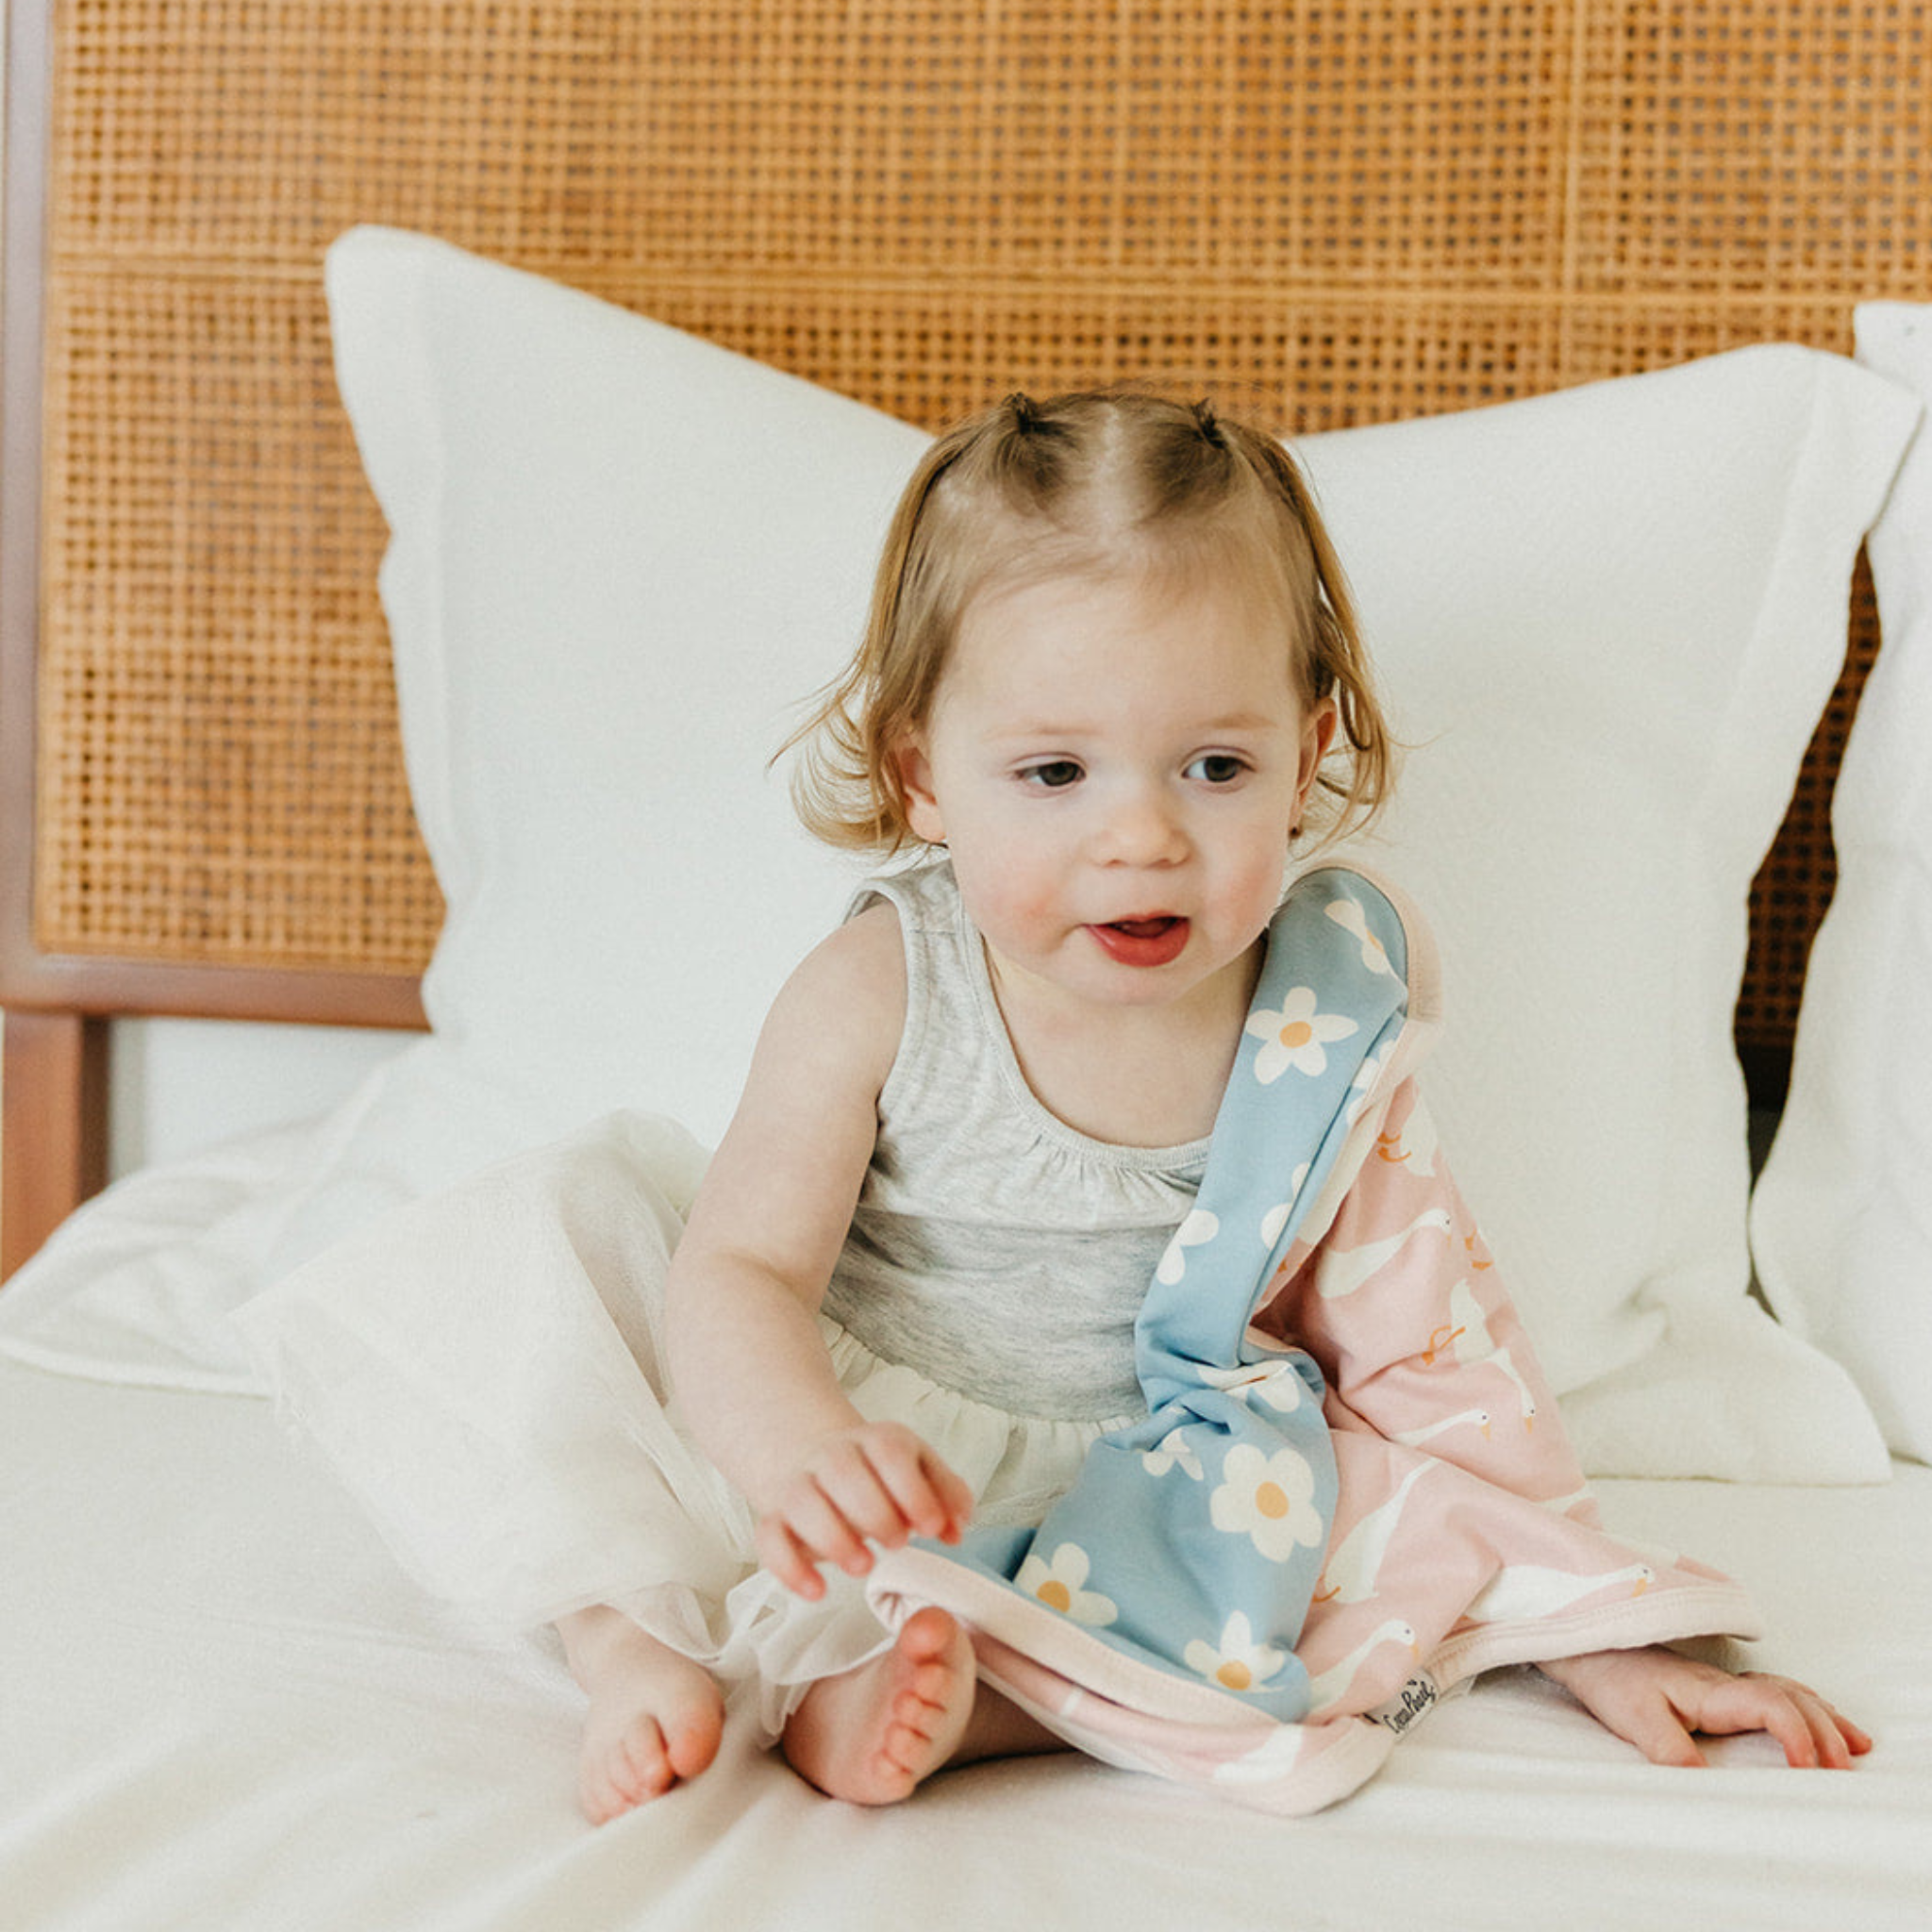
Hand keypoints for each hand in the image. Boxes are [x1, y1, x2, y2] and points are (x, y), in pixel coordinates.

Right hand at [754, 1422, 974, 1599]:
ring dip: (833, 1538)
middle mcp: (832, 1456)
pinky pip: (769, 1538)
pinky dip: (789, 1568)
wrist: (820, 1461)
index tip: (930, 1528)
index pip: (888, 1451)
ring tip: (863, 1566)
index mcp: (876, 1440)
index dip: (912, 1490)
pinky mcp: (775, 1519)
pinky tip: (817, 1590)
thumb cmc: (882, 1477)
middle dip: (875, 1513)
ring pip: (801, 1501)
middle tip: (898, 1544)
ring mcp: (799, 1485)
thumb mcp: (921, 1472)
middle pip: (843, 1472)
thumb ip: (947, 1496)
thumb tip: (955, 1529)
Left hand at [1536, 1646, 1872, 1768]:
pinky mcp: (1712, 1687)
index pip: (1769, 1704)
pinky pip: (1772, 1690)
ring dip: (1823, 1715)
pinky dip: (1803, 1704)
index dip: (1796, 1733)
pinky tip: (1812, 1715)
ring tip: (1855, 1741)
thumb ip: (1667, 1747)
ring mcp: (1720, 1683)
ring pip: (1786, 1691)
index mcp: (1709, 1691)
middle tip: (1849, 1764)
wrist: (1584, 1644)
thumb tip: (1700, 1780)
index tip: (1810, 1767)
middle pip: (1790, 1697)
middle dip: (1825, 1729)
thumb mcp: (1633, 1717)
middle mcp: (1722, 1684)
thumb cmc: (1609, 1678)